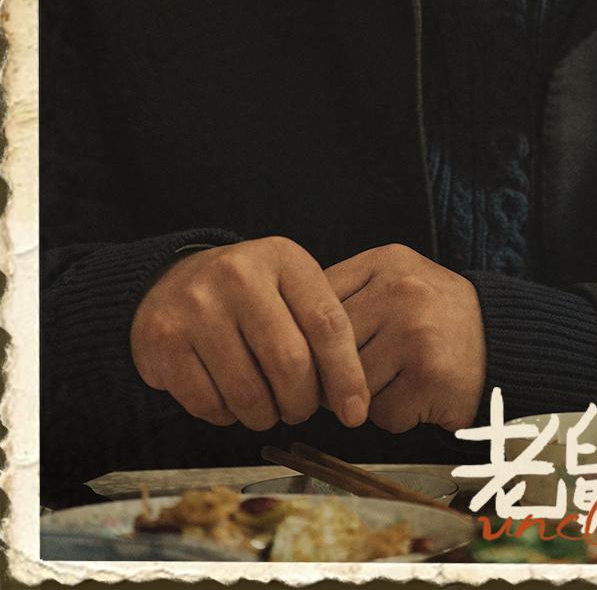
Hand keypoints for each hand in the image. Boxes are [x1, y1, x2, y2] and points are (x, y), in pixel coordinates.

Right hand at [131, 236, 368, 431]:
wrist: (169, 284)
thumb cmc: (246, 294)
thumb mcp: (288, 287)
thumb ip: (321, 329)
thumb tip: (353, 400)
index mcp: (281, 257)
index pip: (327, 323)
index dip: (346, 374)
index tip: (355, 412)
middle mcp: (238, 275)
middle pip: (290, 363)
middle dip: (302, 403)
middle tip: (300, 409)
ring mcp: (197, 307)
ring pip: (250, 393)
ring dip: (265, 415)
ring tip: (266, 406)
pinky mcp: (164, 341)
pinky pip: (210, 405)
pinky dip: (227, 416)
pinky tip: (229, 398)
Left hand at [325, 244, 485, 434]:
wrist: (500, 339)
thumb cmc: (434, 315)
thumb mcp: (395, 280)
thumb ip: (347, 294)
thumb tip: (286, 332)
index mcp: (385, 262)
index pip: (317, 302)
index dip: (309, 337)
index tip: (312, 355)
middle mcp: (400, 292)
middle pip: (329, 348)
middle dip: (333, 372)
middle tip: (354, 375)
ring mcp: (416, 334)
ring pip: (351, 384)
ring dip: (365, 397)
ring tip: (395, 379)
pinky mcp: (430, 377)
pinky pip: (382, 413)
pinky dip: (394, 415)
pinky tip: (416, 395)